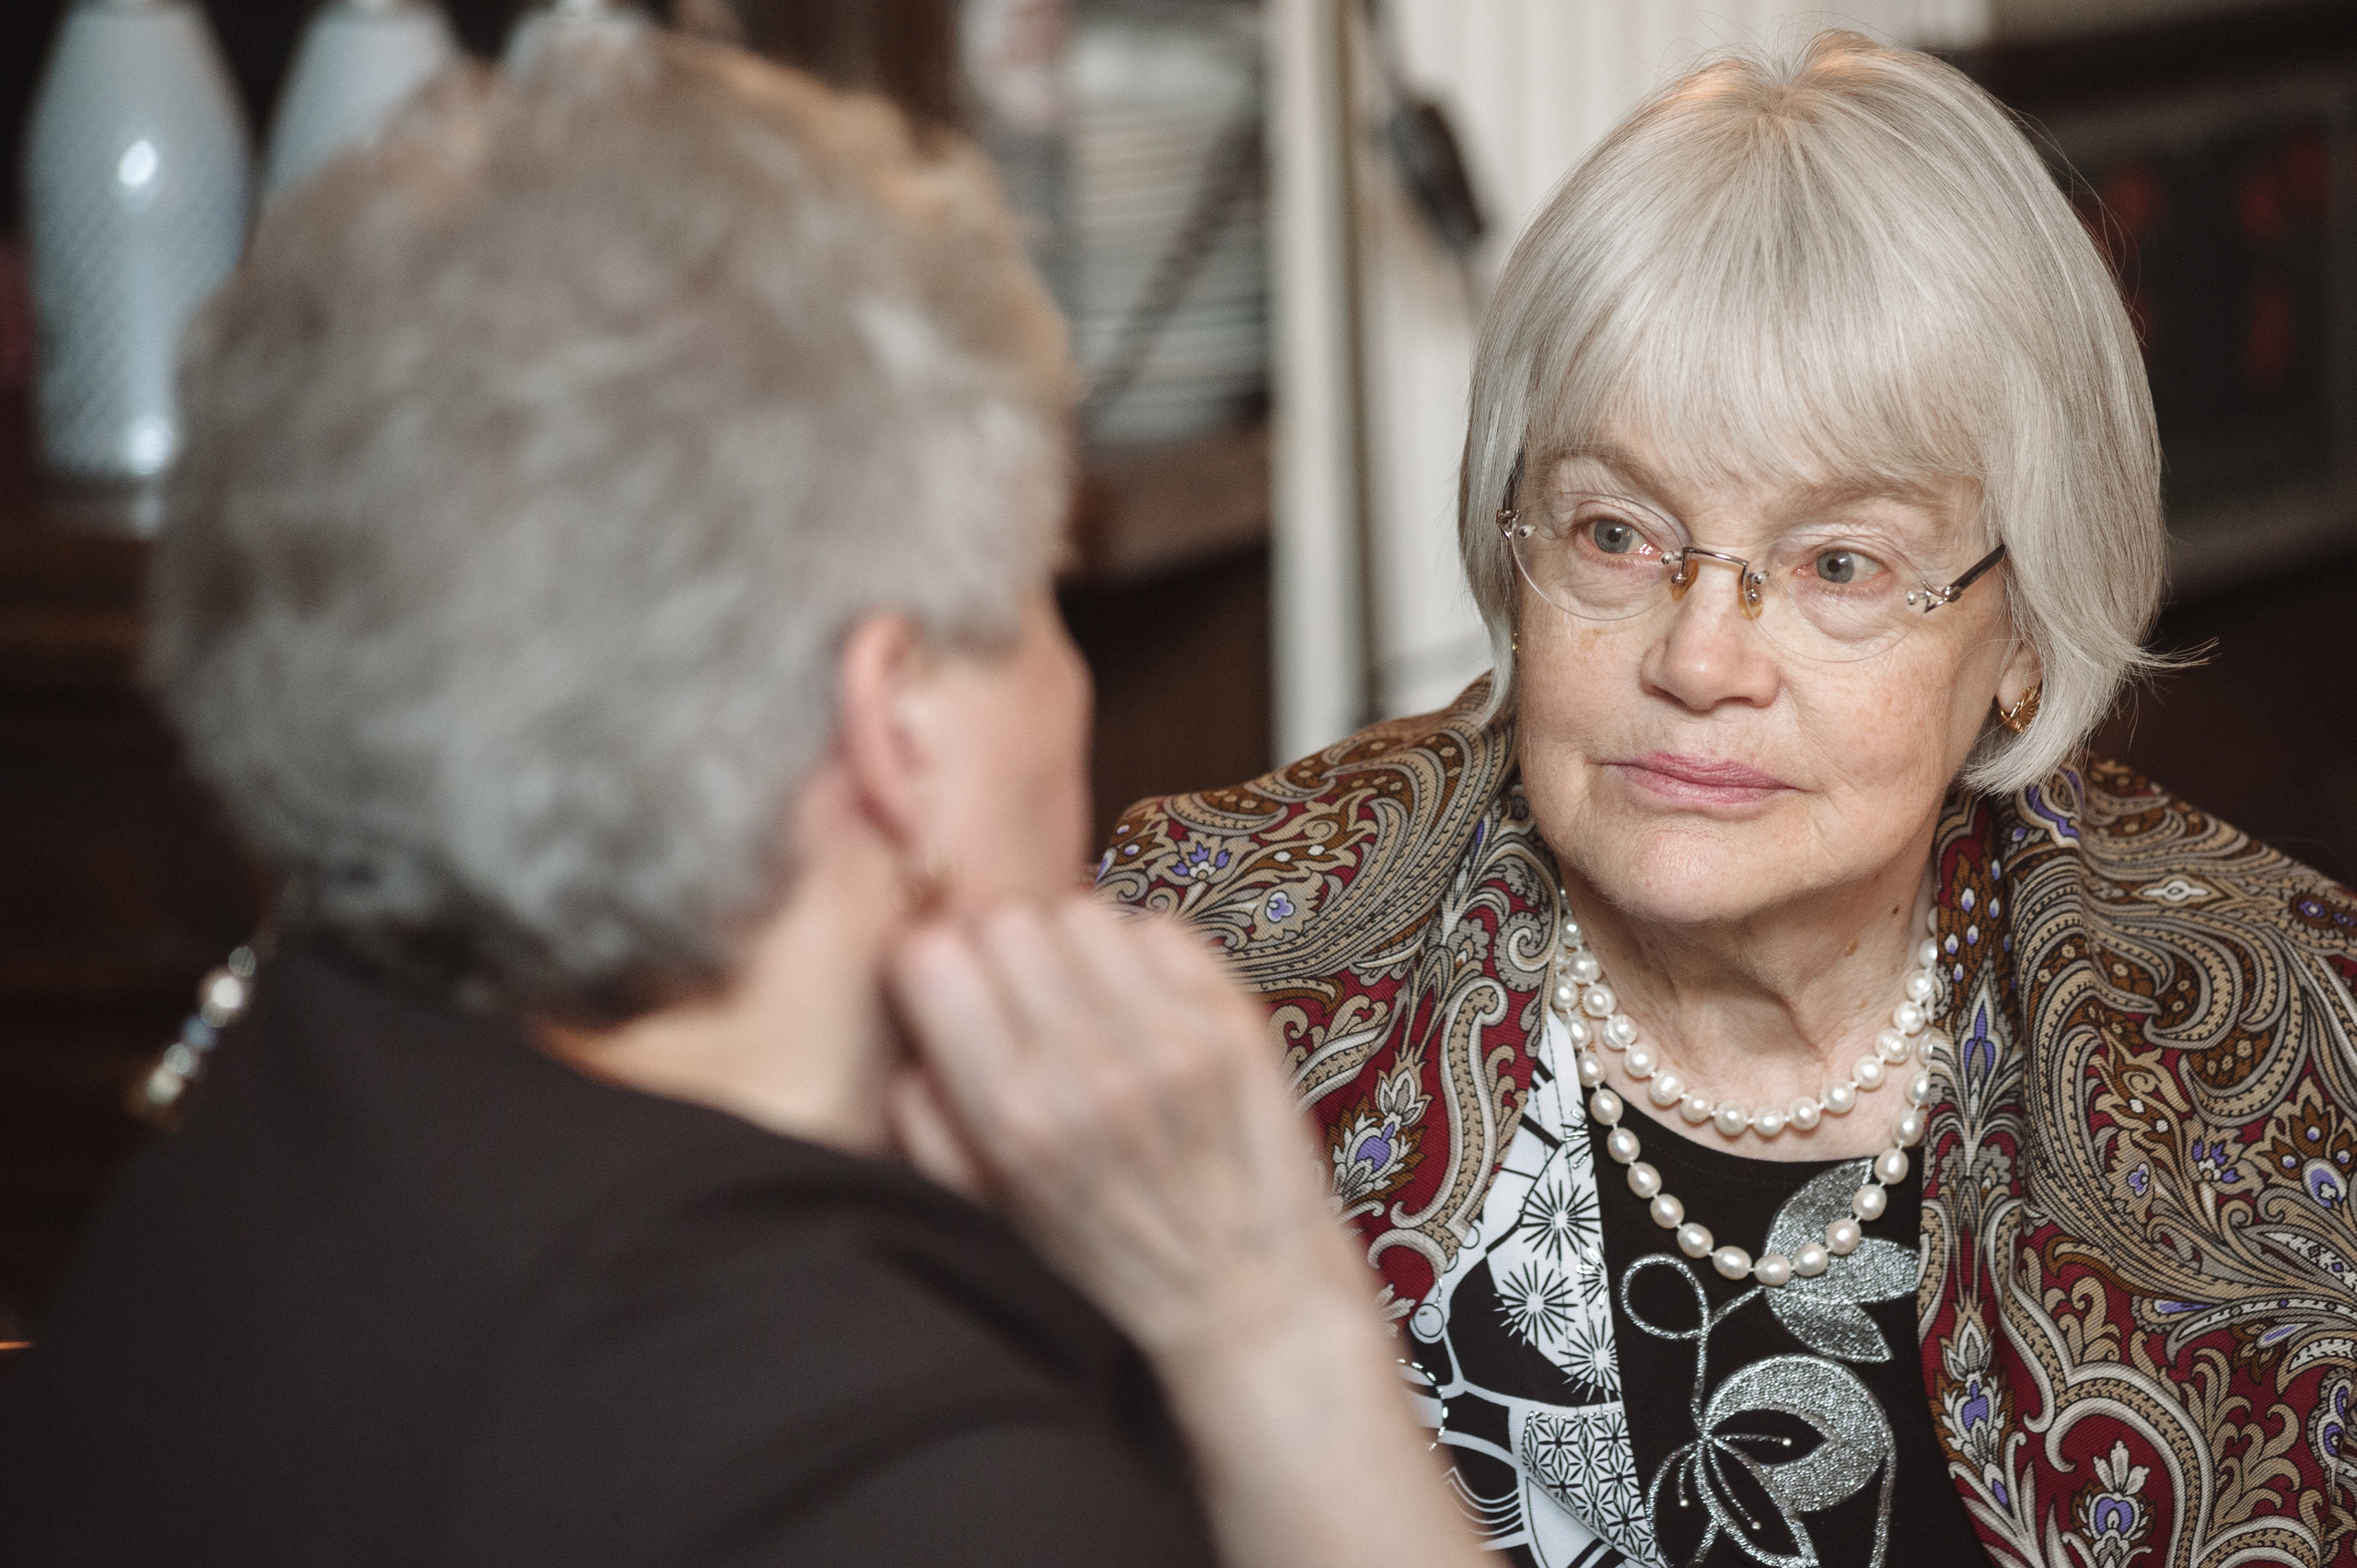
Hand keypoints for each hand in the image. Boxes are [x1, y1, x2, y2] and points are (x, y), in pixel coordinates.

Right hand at [886, 896, 1365, 1359]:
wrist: (1250, 1310)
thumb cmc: (1110, 1272)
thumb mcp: (987, 1219)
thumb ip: (924, 1122)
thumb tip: (909, 1030)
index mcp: (1014, 1119)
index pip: (932, 958)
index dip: (926, 967)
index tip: (939, 989)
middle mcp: (1091, 1068)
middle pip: (1005, 920)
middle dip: (993, 949)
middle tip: (1012, 996)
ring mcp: (1172, 1038)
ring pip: (1081, 911)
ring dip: (1067, 946)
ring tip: (1079, 1003)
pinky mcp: (1235, 1023)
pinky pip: (1159, 928)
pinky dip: (1140, 955)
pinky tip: (1139, 1010)